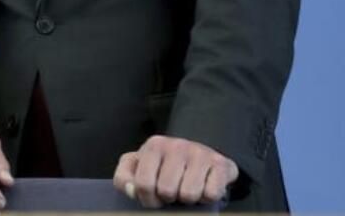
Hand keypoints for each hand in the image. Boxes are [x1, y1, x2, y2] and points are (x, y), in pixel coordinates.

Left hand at [113, 135, 237, 207]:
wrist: (202, 155)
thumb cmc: (164, 165)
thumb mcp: (138, 166)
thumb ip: (124, 178)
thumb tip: (131, 190)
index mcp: (154, 145)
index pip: (143, 184)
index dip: (147, 199)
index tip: (153, 198)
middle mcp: (178, 145)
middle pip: (167, 191)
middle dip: (168, 199)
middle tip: (172, 192)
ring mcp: (200, 153)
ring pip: (189, 195)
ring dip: (187, 199)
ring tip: (186, 188)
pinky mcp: (220, 164)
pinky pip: (211, 194)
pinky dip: (206, 198)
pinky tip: (202, 186)